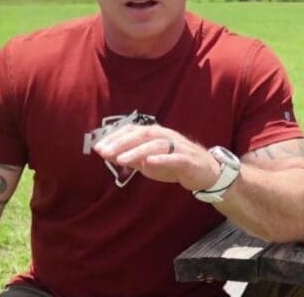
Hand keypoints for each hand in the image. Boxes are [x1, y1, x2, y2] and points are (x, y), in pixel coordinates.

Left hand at [93, 121, 220, 191]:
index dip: (114, 137)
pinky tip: (149, 162)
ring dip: (136, 151)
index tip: (98, 147)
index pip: (132, 131)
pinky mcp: (188, 159)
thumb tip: (111, 156)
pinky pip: (174, 157)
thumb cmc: (175, 163)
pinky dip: (161, 159)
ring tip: (120, 159)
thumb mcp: (149, 161)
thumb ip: (133, 158)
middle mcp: (165, 136)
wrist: (205, 172)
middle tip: (104, 152)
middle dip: (121, 143)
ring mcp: (178, 147)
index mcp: (155, 134)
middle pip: (141, 134)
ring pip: (155, 145)